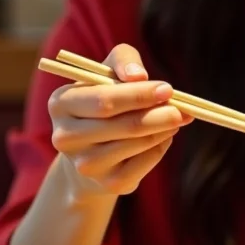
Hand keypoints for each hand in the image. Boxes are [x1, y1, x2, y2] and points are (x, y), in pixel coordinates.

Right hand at [47, 43, 190, 196]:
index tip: (168, 89)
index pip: (104, 100)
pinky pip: (146, 162)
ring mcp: (85, 164)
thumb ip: (124, 61)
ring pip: (138, 143)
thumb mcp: (109, 72)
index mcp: (61, 103)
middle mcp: (65, 137)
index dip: (139, 95)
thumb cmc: (104, 100)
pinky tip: (164, 135)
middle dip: (159, 114)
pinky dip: (161, 146)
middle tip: (183, 108)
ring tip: (177, 117)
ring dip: (164, 128)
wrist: (91, 150)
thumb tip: (139, 76)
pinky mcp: (108, 183)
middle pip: (124, 125)